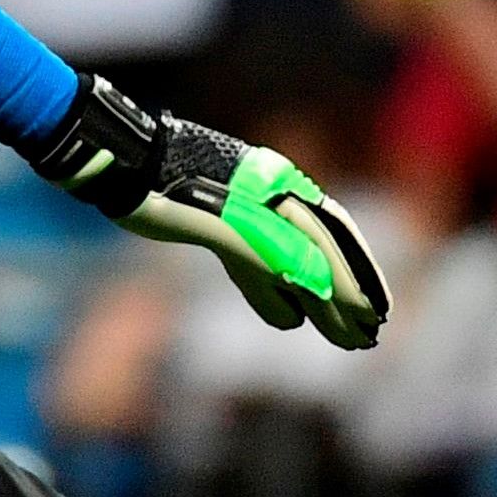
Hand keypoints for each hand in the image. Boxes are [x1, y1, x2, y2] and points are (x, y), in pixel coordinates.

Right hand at [31, 78, 391, 349]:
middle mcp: (271, 186)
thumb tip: (292, 315)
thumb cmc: (164, 189)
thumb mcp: (223, 229)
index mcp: (277, 181)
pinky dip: (285, 289)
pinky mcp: (222, 219)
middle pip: (327, 243)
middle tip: (373, 329)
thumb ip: (258, 270)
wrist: (123, 158)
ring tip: (355, 337)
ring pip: (304, 256)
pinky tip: (298, 320)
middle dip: (354, 289)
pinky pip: (264, 259)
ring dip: (333, 300)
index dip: (357, 266)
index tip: (374, 304)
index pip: (333, 226)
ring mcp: (248, 202)